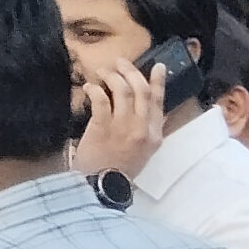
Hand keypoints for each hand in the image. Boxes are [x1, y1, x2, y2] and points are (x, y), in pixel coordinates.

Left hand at [72, 55, 165, 178]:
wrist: (103, 186)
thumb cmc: (120, 169)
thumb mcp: (144, 152)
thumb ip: (148, 131)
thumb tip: (149, 110)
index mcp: (155, 135)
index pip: (160, 102)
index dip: (159, 82)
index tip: (158, 66)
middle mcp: (143, 128)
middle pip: (141, 91)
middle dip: (131, 71)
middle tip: (120, 62)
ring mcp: (123, 127)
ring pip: (122, 90)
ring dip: (112, 76)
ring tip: (102, 71)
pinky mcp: (102, 127)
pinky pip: (101, 100)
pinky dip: (95, 89)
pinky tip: (89, 87)